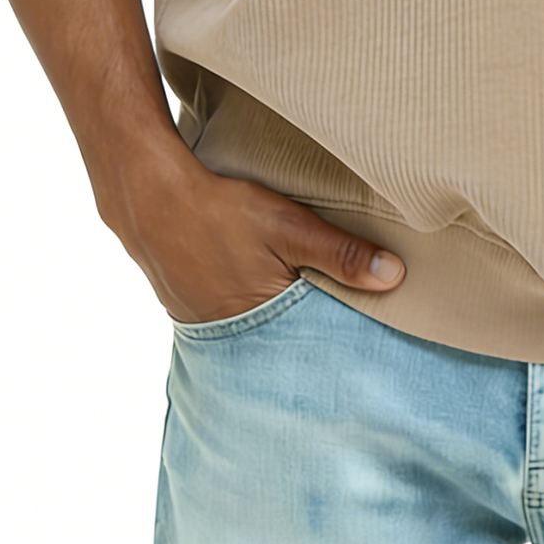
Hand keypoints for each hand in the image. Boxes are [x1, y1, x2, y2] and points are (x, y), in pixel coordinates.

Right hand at [100, 150, 405, 324]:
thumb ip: (341, 254)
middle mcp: (230, 334)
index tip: (365, 347)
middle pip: (283, 342)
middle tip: (338, 336)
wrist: (147, 196)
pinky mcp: (187, 305)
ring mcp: (204, 323)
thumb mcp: (289, 226)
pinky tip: (257, 291)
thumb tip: (395, 275)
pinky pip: (228, 317)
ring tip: (299, 314)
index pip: (312, 343)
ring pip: (256, 329)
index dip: (336, 340)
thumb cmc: (220, 211)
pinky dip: (247, 309)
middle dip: (308, 338)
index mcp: (261, 320)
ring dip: (276, 322)